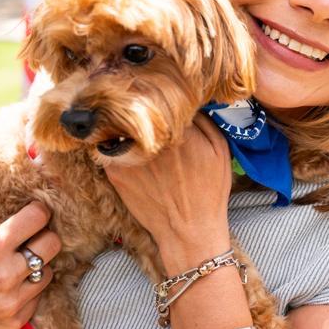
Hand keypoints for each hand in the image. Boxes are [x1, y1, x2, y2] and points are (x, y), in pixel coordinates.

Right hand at [0, 176, 61, 328]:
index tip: (35, 210)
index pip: (37, 218)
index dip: (39, 210)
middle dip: (45, 235)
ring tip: (21, 260)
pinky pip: (37, 298)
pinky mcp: (13, 321)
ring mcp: (11, 301)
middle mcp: (5, 275)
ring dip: (38, 264)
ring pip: (47, 272)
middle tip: (34, 235)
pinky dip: (29, 289)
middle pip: (52, 245)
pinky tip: (13, 284)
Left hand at [105, 114, 232, 272]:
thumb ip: (205, 120)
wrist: (189, 230)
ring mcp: (131, 155)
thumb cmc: (209, 191)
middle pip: (141, 109)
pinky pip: (109, 146)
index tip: (165, 99)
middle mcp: (153, 139)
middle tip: (145, 108)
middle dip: (143, 106)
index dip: (165, 98)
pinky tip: (124, 147)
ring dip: (125, 123)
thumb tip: (187, 100)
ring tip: (131, 125)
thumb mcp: (220, 150)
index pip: (166, 99)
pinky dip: (113, 143)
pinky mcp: (115, 171)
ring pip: (121, 125)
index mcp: (181, 130)